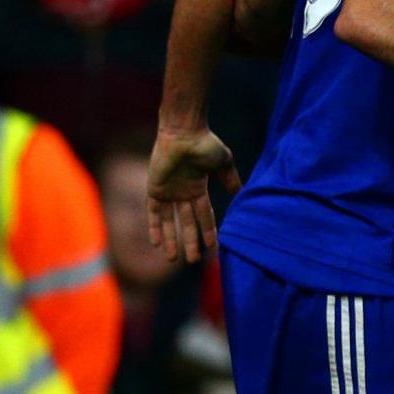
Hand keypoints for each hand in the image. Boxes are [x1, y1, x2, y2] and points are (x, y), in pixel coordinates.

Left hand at [147, 125, 240, 263]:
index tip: (213, 247)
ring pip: (170, 221)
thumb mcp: (223, 163)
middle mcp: (182, 193)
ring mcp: (168, 192)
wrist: (183, 133)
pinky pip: (153, 213)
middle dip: (190, 241)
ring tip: (173, 258)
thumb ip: (230, 179)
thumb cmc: (204, 144)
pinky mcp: (154, 189)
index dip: (208, 231)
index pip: (204, 215)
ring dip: (172, 239)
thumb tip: (239, 193)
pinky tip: (156, 243)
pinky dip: (155, 227)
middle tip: (192, 260)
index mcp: (198, 188)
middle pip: (187, 223)